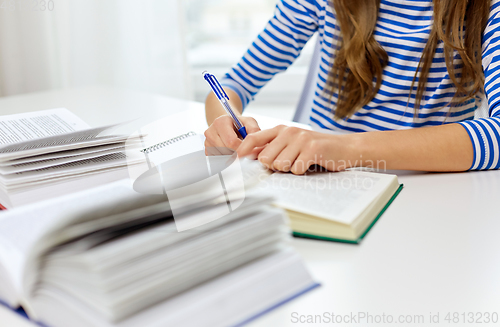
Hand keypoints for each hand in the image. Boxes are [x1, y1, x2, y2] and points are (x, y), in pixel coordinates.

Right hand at [204, 115, 260, 154]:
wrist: (227, 124)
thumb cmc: (238, 124)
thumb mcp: (249, 122)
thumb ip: (254, 130)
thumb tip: (256, 144)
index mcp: (220, 122)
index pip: (231, 142)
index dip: (242, 148)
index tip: (249, 149)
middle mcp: (210, 132)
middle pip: (226, 151)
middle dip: (238, 153)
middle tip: (245, 150)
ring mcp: (207, 143)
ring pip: (223, 157)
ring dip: (233, 156)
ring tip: (237, 149)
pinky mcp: (207, 151)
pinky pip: (219, 160)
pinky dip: (227, 159)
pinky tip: (231, 152)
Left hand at [236, 125, 351, 173]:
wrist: (345, 148)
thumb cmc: (316, 150)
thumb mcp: (293, 144)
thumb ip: (273, 148)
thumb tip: (251, 156)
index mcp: (281, 130)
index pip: (254, 138)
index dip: (242, 150)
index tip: (235, 160)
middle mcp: (289, 131)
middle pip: (265, 158)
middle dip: (274, 167)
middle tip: (290, 163)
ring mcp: (301, 139)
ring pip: (280, 165)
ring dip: (289, 170)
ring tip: (301, 163)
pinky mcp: (312, 149)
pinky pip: (296, 169)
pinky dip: (302, 172)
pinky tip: (311, 164)